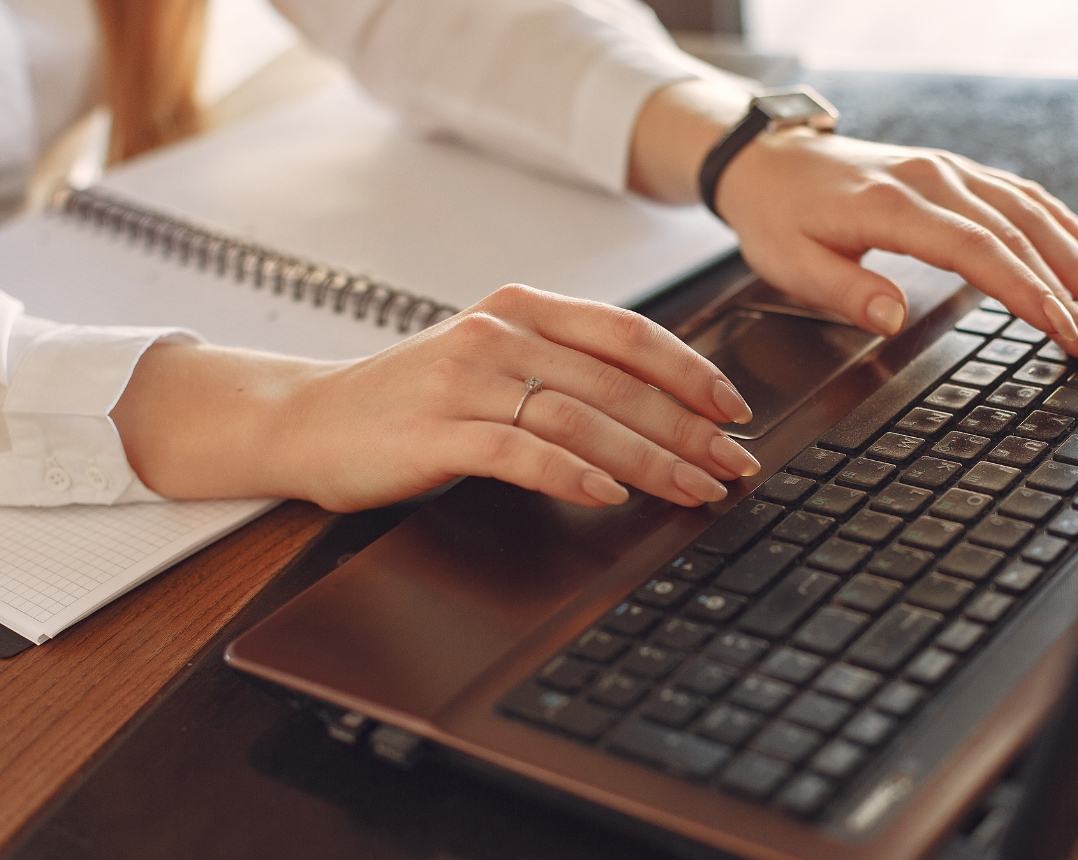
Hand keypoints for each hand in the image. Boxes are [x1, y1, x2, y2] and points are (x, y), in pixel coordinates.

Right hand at [114, 285, 759, 511]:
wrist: (308, 419)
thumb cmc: (410, 399)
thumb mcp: (491, 362)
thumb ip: (561, 369)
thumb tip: (657, 407)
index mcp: (519, 310)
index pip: (627, 333)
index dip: (691, 371)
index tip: (735, 410)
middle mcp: (497, 333)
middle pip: (616, 381)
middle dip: (688, 428)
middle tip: (734, 464)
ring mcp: (464, 379)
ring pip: (580, 416)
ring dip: (649, 457)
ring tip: (694, 489)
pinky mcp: (436, 430)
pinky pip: (519, 451)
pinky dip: (571, 473)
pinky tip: (608, 495)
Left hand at [629, 80, 1077, 360]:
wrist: (766, 161)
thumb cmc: (776, 215)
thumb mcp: (790, 263)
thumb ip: (844, 291)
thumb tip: (893, 318)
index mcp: (893, 206)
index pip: (978, 250)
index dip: (1026, 292)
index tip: (1063, 329)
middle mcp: (931, 180)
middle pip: (1017, 234)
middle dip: (1067, 288)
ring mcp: (945, 171)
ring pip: (1028, 211)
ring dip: (1076, 257)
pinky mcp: (950, 172)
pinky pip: (1017, 194)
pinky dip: (1059, 223)